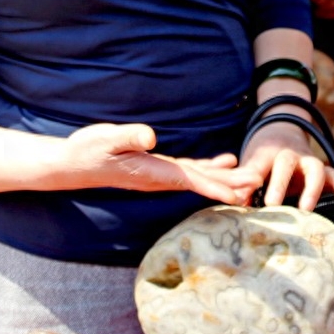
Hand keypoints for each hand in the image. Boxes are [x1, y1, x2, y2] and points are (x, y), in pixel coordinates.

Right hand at [55, 123, 262, 204]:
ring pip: (199, 177)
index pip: (190, 181)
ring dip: (226, 178)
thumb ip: (128, 137)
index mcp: (152, 172)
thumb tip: (151, 137)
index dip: (215, 188)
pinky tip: (226, 162)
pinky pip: (190, 170)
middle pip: (202, 182)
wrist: (73, 164)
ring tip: (252, 177)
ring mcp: (160, 174)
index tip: (238, 196)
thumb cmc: (88, 150)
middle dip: (230, 184)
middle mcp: (160, 177)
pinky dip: (210, 168)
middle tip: (259, 182)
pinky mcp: (157, 167)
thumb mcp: (106, 138)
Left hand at [240, 113, 333, 211]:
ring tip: (305, 209)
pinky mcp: (322, 169)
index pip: (258, 163)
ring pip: (314, 168)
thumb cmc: (262, 157)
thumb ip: (242, 182)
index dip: (250, 178)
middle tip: (271, 205)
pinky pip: (333, 174)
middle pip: (286, 164)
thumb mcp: (249, 164)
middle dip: (279, 184)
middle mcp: (288, 154)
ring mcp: (307, 161)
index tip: (243, 197)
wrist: (282, 131)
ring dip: (311, 188)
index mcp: (266, 152)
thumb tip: (236, 203)